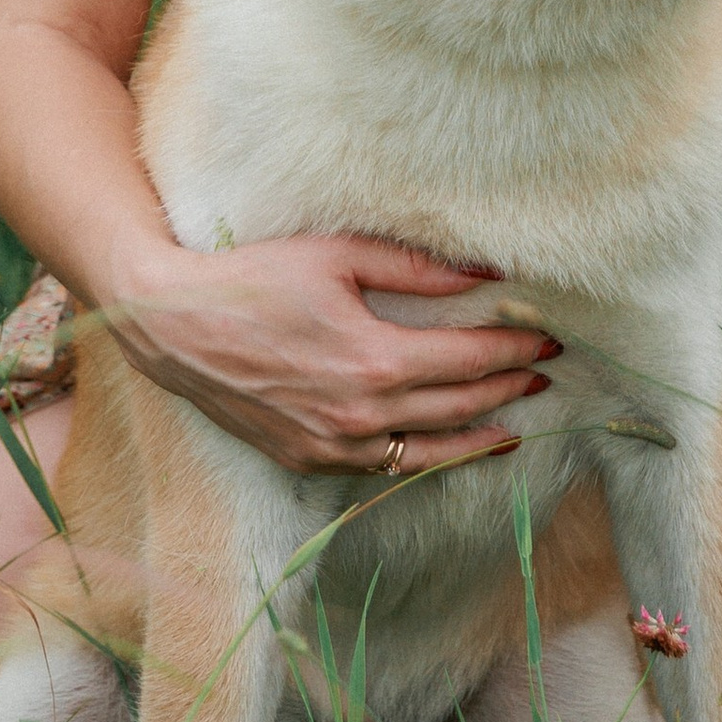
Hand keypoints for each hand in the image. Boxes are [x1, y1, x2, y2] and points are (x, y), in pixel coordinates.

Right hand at [103, 231, 556, 479]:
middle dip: (508, 386)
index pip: (470, 359)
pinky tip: (442, 445)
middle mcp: (363, 414)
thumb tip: (485, 275)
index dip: (514, 347)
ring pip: (429, 452)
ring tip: (512, 421)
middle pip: (460, 406)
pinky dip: (423, 457)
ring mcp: (336, 446)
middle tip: (543, 370)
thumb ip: (415, 267)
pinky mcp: (310, 461)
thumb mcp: (337, 255)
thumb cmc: (253, 279)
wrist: (175, 327)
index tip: (546, 335)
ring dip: (478, 435)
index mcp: (376, 360)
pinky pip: (384, 466)